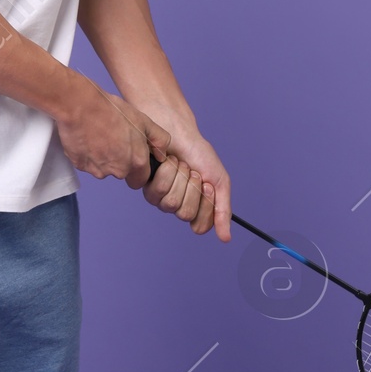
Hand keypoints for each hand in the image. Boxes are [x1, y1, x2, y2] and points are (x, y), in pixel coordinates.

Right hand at [54, 79, 153, 184]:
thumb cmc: (112, 111)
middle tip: (114, 140)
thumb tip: (161, 155)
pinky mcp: (81, 166)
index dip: (138, 169)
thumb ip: (159, 140)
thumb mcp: (144, 121)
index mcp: (136, 162)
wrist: (82, 106)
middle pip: (122, 174)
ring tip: (99, 135)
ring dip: (102, 157)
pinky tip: (88, 138)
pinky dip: (88, 155)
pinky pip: (87, 164)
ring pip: (103, 169)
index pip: (141, 180)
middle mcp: (118, 170)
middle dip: (120, 162)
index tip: (132, 155)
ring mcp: (98, 170)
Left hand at [140, 124, 230, 239]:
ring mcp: (159, 197)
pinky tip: (167, 161)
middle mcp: (176, 205)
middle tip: (193, 172)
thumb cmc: (199, 154)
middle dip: (193, 189)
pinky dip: (167, 172)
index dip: (205, 206)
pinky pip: (157, 191)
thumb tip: (226, 239)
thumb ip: (222, 210)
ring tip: (181, 164)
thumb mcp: (219, 181)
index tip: (208, 185)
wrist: (181, 132)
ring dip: (180, 179)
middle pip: (185, 214)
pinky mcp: (144, 185)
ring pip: (170, 204)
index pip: (200, 226)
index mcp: (194, 207)